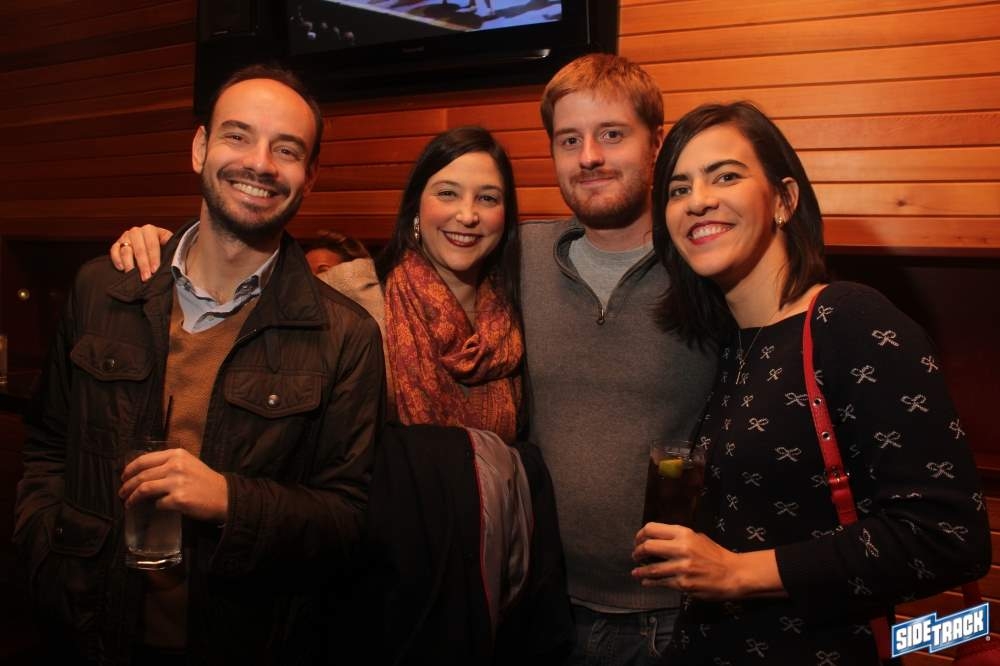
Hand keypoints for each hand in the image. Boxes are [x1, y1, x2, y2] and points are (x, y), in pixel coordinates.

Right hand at [110, 225, 172, 280]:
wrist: (149, 244)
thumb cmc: (161, 246)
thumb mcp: (168, 244)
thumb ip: (171, 248)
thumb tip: (177, 257)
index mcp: (151, 230)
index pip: (152, 244)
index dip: (154, 258)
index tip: (155, 270)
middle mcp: (137, 231)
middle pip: (139, 249)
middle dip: (143, 265)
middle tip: (146, 277)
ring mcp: (125, 237)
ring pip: (126, 250)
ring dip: (129, 264)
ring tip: (133, 275)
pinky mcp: (117, 243)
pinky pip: (114, 251)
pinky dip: (117, 259)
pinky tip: (121, 268)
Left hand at [120, 448, 227, 523]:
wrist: (225, 496)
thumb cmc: (206, 481)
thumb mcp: (189, 464)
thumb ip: (169, 465)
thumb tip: (144, 474)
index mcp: (177, 454)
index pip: (144, 460)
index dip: (129, 469)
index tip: (123, 477)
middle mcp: (175, 466)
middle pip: (141, 475)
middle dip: (127, 486)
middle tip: (121, 493)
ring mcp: (176, 482)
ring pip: (144, 489)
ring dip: (132, 498)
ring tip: (128, 503)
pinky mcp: (178, 499)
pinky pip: (158, 504)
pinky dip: (154, 506)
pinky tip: (154, 508)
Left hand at [631, 523, 783, 600]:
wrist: (733, 574)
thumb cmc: (715, 555)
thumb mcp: (697, 538)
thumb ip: (677, 537)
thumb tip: (655, 539)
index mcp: (684, 533)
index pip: (652, 528)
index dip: (640, 535)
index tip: (638, 541)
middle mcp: (681, 548)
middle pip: (648, 546)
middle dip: (638, 552)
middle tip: (636, 556)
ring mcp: (682, 567)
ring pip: (651, 568)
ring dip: (640, 570)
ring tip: (636, 571)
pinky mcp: (683, 583)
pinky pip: (660, 582)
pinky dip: (649, 581)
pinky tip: (645, 581)